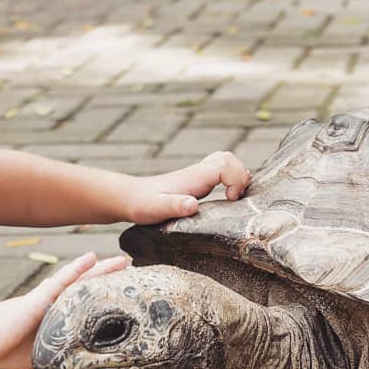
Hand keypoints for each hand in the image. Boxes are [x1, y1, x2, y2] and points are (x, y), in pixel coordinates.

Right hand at [0, 252, 127, 368]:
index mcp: (53, 315)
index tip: (121, 289)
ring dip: (102, 271)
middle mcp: (52, 302)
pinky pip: (60, 281)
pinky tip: (91, 258)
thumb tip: (73, 367)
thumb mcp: (37, 354)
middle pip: (86, 286)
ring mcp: (46, 298)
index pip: (82, 302)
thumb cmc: (0, 347)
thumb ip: (55, 354)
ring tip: (122, 261)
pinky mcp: (37, 299)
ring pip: (79, 281)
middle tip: (131, 268)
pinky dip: (77, 269)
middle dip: (109, 278)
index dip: (101, 294)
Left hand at [128, 151, 249, 224]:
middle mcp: (198, 173)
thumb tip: (192, 204)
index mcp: (193, 177)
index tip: (231, 199)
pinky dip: (230, 183)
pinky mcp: (196, 183)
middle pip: (229, 159)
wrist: (128, 198)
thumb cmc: (141, 205)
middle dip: (240, 177)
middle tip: (234, 200)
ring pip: (226, 165)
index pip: (226, 163)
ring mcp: (197, 176)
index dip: (236, 179)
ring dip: (236, 179)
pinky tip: (225, 202)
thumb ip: (174, 206)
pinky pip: (221, 174)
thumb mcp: (155, 209)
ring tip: (233, 201)